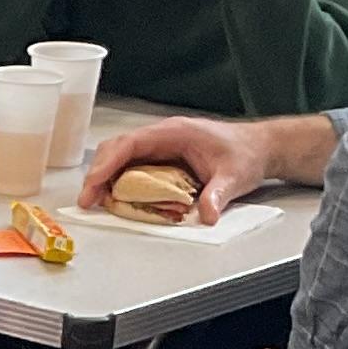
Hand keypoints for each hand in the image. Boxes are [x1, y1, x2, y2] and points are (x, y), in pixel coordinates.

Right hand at [78, 114, 270, 220]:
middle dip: (98, 173)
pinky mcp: (163, 157)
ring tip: (96, 202)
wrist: (259, 147)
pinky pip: (133, 166)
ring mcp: (161, 146)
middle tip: (88, 200)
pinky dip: (120, 181)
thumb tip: (207, 215)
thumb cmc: (246, 154)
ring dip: (106, 178)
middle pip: (117, 148)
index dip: (107, 164)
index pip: (130, 143)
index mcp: (174, 133)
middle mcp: (163, 136)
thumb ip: (218, 195)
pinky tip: (117, 198)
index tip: (93, 184)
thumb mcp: (235, 177)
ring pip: (121, 156)